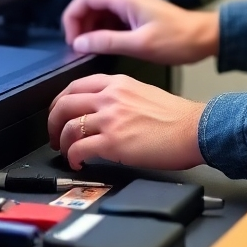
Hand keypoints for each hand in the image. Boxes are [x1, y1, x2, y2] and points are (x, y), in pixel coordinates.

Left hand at [48, 73, 204, 170]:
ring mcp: (110, 118)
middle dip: (52, 122)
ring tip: (66, 152)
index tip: (57, 113)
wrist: (194, 128)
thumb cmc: (176, 116)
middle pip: (64, 103)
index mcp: (118, 83)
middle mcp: (110, 97)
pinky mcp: (113, 142)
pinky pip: (79, 148)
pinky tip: (77, 162)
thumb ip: (120, 96)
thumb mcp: (143, 92)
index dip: (59, 101)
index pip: (75, 85)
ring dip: (61, 142)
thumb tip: (103, 110)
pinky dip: (72, 157)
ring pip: (67, 126)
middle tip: (54, 135)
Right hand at [61, 0, 218, 64]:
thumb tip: (80, 43)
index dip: (72, 16)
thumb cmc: (178, 39)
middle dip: (79, 24)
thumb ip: (106, 42)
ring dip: (91, 29)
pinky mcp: (137, 16)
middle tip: (77, 47)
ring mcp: (132, 7)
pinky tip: (104, 47)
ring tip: (89, 50)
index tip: (70, 38)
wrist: (204, 38)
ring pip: (100, 13)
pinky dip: (103, 32)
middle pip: (91, 4)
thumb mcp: (139, 44)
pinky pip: (112, 20)